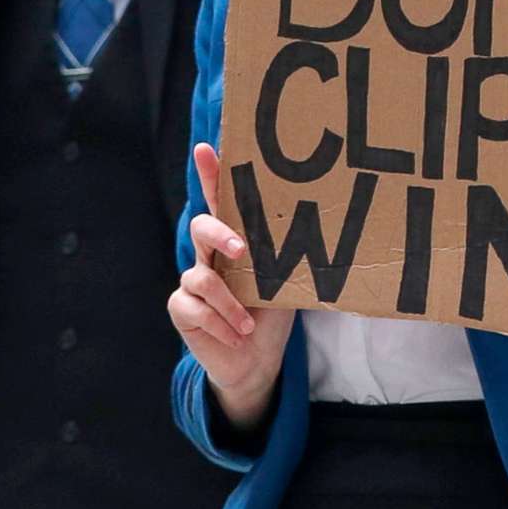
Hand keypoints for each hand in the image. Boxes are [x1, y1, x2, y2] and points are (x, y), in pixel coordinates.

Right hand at [168, 143, 294, 429]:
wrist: (254, 360)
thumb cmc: (270, 315)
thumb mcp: (284, 284)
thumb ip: (288, 260)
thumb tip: (325, 234)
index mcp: (234, 243)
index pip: (221, 202)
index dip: (211, 174)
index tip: (205, 148)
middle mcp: (208, 257)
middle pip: (201, 227)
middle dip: (219, 234)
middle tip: (240, 250)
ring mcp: (192, 282)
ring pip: (200, 277)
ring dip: (229, 304)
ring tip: (247, 325)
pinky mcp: (182, 309)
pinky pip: (194, 309)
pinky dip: (219, 325)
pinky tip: (235, 336)